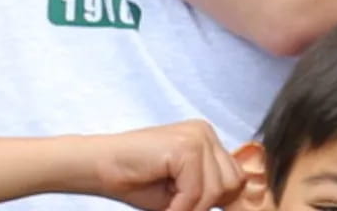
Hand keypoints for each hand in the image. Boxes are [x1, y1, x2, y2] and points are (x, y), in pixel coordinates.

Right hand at [90, 120, 243, 210]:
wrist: (98, 166)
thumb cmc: (136, 180)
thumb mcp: (183, 188)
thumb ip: (208, 190)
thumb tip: (238, 205)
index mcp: (207, 140)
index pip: (236, 176)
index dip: (223, 201)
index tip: (203, 210)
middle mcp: (205, 132)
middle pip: (232, 182)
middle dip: (207, 204)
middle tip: (178, 207)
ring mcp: (196, 136)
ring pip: (216, 190)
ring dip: (192, 208)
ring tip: (170, 206)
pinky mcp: (184, 146)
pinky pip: (196, 192)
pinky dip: (181, 207)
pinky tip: (166, 206)